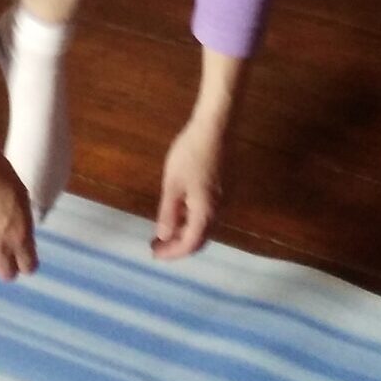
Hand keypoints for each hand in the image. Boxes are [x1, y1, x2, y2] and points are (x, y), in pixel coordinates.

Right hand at [0, 149, 38, 280]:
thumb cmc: (2, 173)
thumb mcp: (22, 198)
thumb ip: (22, 222)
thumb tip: (20, 234)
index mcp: (20, 235)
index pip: (28, 267)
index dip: (27, 262)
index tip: (24, 256)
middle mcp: (0, 245)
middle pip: (7, 274)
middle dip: (9, 265)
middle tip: (5, 253)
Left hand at [151, 116, 226, 260]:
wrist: (216, 127)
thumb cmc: (190, 153)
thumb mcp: (173, 184)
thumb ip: (168, 213)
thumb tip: (164, 236)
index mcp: (206, 213)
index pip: (190, 244)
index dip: (172, 253)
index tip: (154, 253)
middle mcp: (220, 211)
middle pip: (200, 238)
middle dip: (178, 245)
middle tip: (157, 244)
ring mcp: (226, 200)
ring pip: (206, 225)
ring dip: (186, 231)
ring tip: (165, 229)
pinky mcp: (227, 188)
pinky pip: (210, 213)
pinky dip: (194, 219)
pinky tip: (181, 210)